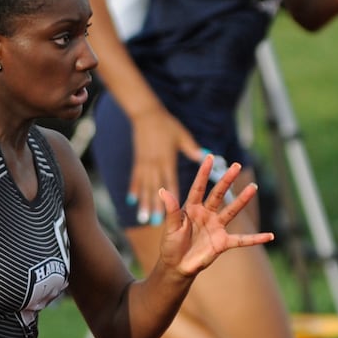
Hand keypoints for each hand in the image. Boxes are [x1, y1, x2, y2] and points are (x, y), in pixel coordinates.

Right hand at [127, 107, 205, 226]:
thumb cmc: (167, 125)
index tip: (171, 210)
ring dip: (143, 202)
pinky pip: (135, 178)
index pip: (170, 181)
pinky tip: (132, 201)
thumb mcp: (182, 135)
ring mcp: (145, 164)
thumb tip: (205, 156)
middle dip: (154, 206)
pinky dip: (133, 189)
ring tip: (141, 217)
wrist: (146, 115)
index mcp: (168, 160)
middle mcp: (155, 164)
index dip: (171, 197)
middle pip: (155, 188)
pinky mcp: (138, 161)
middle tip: (153, 222)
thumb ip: (192, 148)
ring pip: (144, 186)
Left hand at [157, 156, 273, 276]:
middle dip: (227, 180)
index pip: (198, 187)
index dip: (203, 173)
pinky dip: (256, 239)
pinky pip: (242, 240)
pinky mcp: (223, 242)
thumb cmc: (171, 245)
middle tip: (236, 165)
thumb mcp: (170, 227)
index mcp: (191, 208)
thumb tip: (163, 191)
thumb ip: (171, 210)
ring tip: (253, 187)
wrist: (177, 266)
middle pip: (218, 194)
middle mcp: (206, 214)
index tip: (209, 157)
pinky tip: (270, 236)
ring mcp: (216, 227)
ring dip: (242, 200)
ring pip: (231, 211)